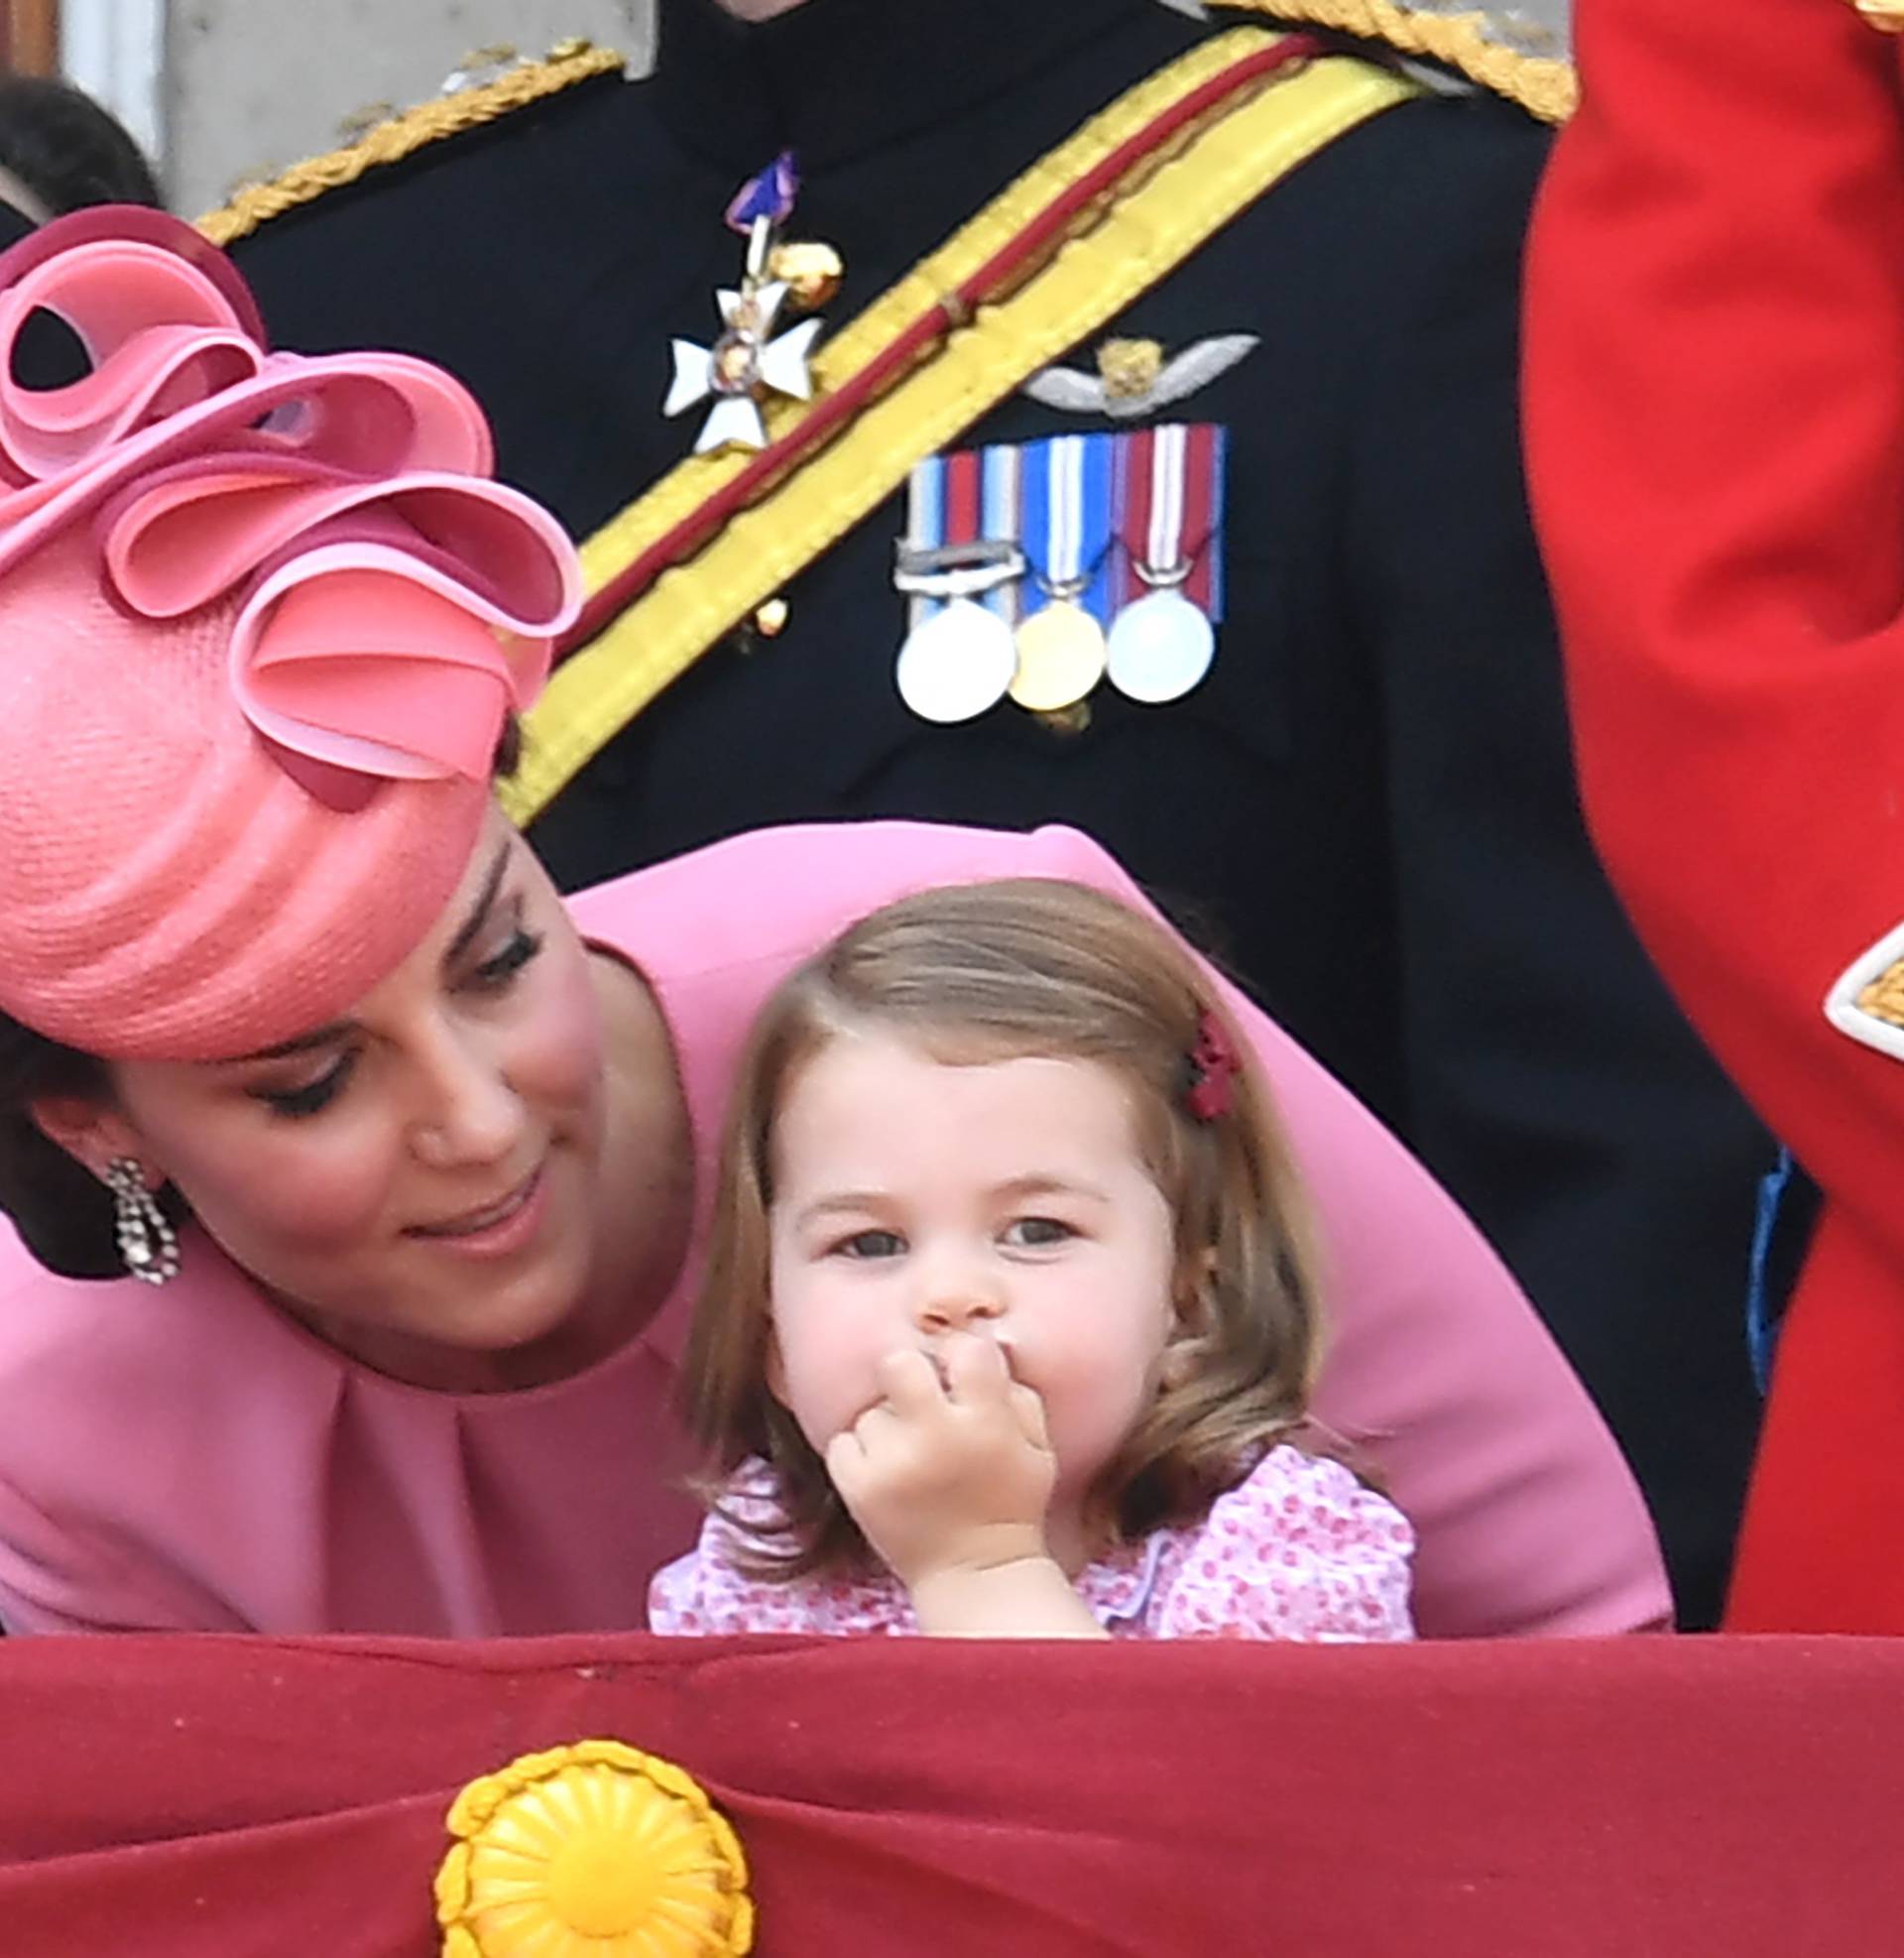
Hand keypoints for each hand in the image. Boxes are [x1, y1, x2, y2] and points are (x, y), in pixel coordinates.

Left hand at [824, 1329, 1055, 1590]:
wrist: (976, 1573)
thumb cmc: (1011, 1503)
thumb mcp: (1038, 1448)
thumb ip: (1016, 1393)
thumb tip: (984, 1348)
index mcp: (986, 1423)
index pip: (966, 1350)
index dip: (962, 1360)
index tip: (962, 1380)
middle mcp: (935, 1437)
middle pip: (899, 1362)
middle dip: (909, 1375)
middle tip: (919, 1401)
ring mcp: (891, 1463)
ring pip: (872, 1411)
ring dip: (888, 1427)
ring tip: (910, 1457)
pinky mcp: (857, 1488)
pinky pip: (843, 1442)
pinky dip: (859, 1454)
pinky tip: (886, 1474)